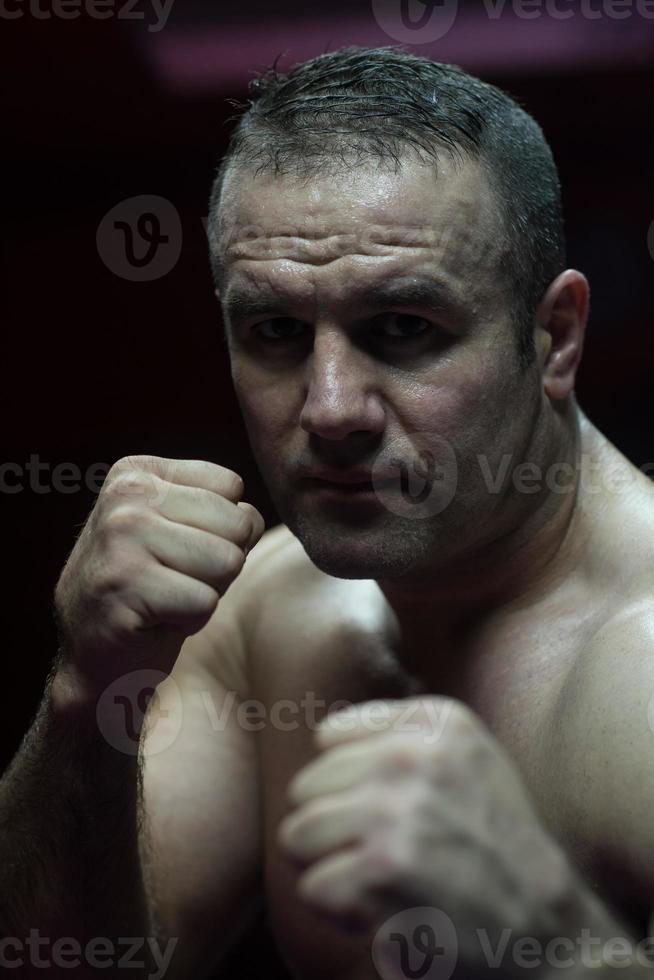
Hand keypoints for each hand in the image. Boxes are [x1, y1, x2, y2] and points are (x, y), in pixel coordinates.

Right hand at [53, 455, 263, 690]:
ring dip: (206, 594)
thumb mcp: (185, 535)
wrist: (91, 654)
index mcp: (137, 473)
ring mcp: (121, 536)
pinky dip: (190, 622)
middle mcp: (125, 494)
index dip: (221, 530)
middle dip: (219, 564)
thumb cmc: (152, 591)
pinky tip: (154, 621)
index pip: (232, 486)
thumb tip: (252, 520)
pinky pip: (205, 601)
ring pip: (228, 562)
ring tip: (164, 599)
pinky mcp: (124, 584)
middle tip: (172, 581)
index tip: (176, 552)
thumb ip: (226, 515)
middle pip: (237, 524)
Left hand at [279, 698, 571, 971]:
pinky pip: (312, 887)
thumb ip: (402, 733)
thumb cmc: (493, 840)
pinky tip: (382, 911)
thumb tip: (320, 738)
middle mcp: (412, 756)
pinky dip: (340, 912)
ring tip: (375, 879)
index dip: (346, 784)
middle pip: (304, 789)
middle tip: (376, 853)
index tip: (383, 810)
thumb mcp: (467, 757)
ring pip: (297, 836)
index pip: (328, 739)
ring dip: (328, 869)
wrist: (543, 922)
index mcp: (436, 721)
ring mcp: (395, 810)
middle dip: (329, 829)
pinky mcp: (381, 868)